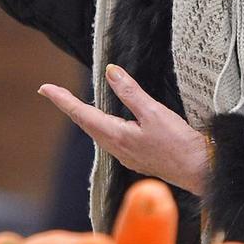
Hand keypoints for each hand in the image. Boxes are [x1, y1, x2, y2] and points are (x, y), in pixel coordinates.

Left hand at [39, 64, 210, 195]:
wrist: (199, 171)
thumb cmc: (179, 144)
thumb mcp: (154, 113)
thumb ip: (130, 92)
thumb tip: (110, 72)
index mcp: (117, 136)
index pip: (82, 114)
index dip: (62, 100)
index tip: (44, 88)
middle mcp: (116, 148)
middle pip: (85, 123)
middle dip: (69, 106)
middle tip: (52, 92)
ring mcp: (126, 154)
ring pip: (97, 131)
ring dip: (84, 115)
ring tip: (72, 103)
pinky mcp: (136, 155)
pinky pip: (110, 136)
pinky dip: (101, 123)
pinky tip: (106, 120)